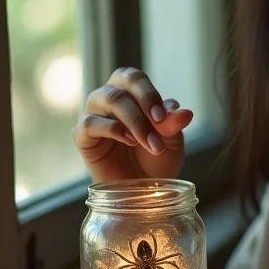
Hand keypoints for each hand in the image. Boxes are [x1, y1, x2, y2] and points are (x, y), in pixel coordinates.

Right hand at [73, 67, 193, 182]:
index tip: (163, 116)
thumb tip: (186, 112)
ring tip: (148, 141)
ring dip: (132, 119)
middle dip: (143, 102)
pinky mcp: (82, 136)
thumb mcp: (171, 141)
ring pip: (105, 99)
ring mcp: (93, 115)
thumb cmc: (156, 159)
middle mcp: (108, 99)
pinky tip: (129, 141)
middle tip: (158, 122)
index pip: (134, 78)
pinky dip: (112, 129)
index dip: (149, 93)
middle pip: (119, 84)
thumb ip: (173, 124)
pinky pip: (90, 123)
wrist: (143, 190)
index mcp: (130, 92)